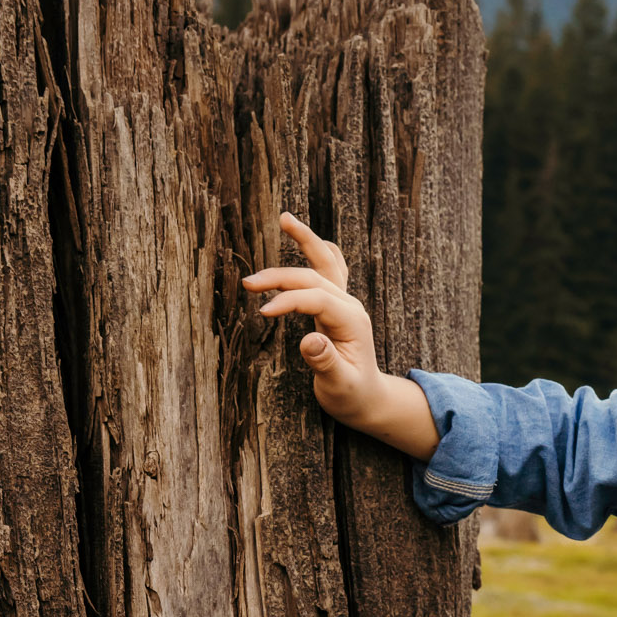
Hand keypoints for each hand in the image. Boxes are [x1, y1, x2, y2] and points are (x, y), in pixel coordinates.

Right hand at [244, 212, 380, 419]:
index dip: (288, 301)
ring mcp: (345, 302)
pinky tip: (307, 238)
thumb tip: (310, 342)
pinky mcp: (338, 304)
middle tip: (248, 282)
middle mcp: (350, 306)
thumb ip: (326, 364)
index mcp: (352, 322)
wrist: (368, 399)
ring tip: (285, 218)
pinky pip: (330, 269)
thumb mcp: (339, 386)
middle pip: (314, 276)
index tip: (262, 312)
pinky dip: (317, 251)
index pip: (316, 299)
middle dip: (281, 276)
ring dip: (305, 241)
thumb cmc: (352, 395)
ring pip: (325, 262)